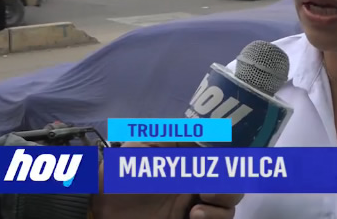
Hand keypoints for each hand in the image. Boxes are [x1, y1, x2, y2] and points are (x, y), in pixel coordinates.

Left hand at [91, 142, 243, 218]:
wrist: (102, 210)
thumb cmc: (121, 175)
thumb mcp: (142, 146)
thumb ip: (170, 134)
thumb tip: (204, 126)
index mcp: (189, 158)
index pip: (223, 152)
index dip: (231, 152)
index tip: (227, 154)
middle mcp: (198, 179)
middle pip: (234, 176)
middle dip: (230, 179)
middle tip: (208, 185)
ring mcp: (198, 202)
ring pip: (232, 200)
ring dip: (225, 198)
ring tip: (200, 202)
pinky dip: (216, 216)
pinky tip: (195, 214)